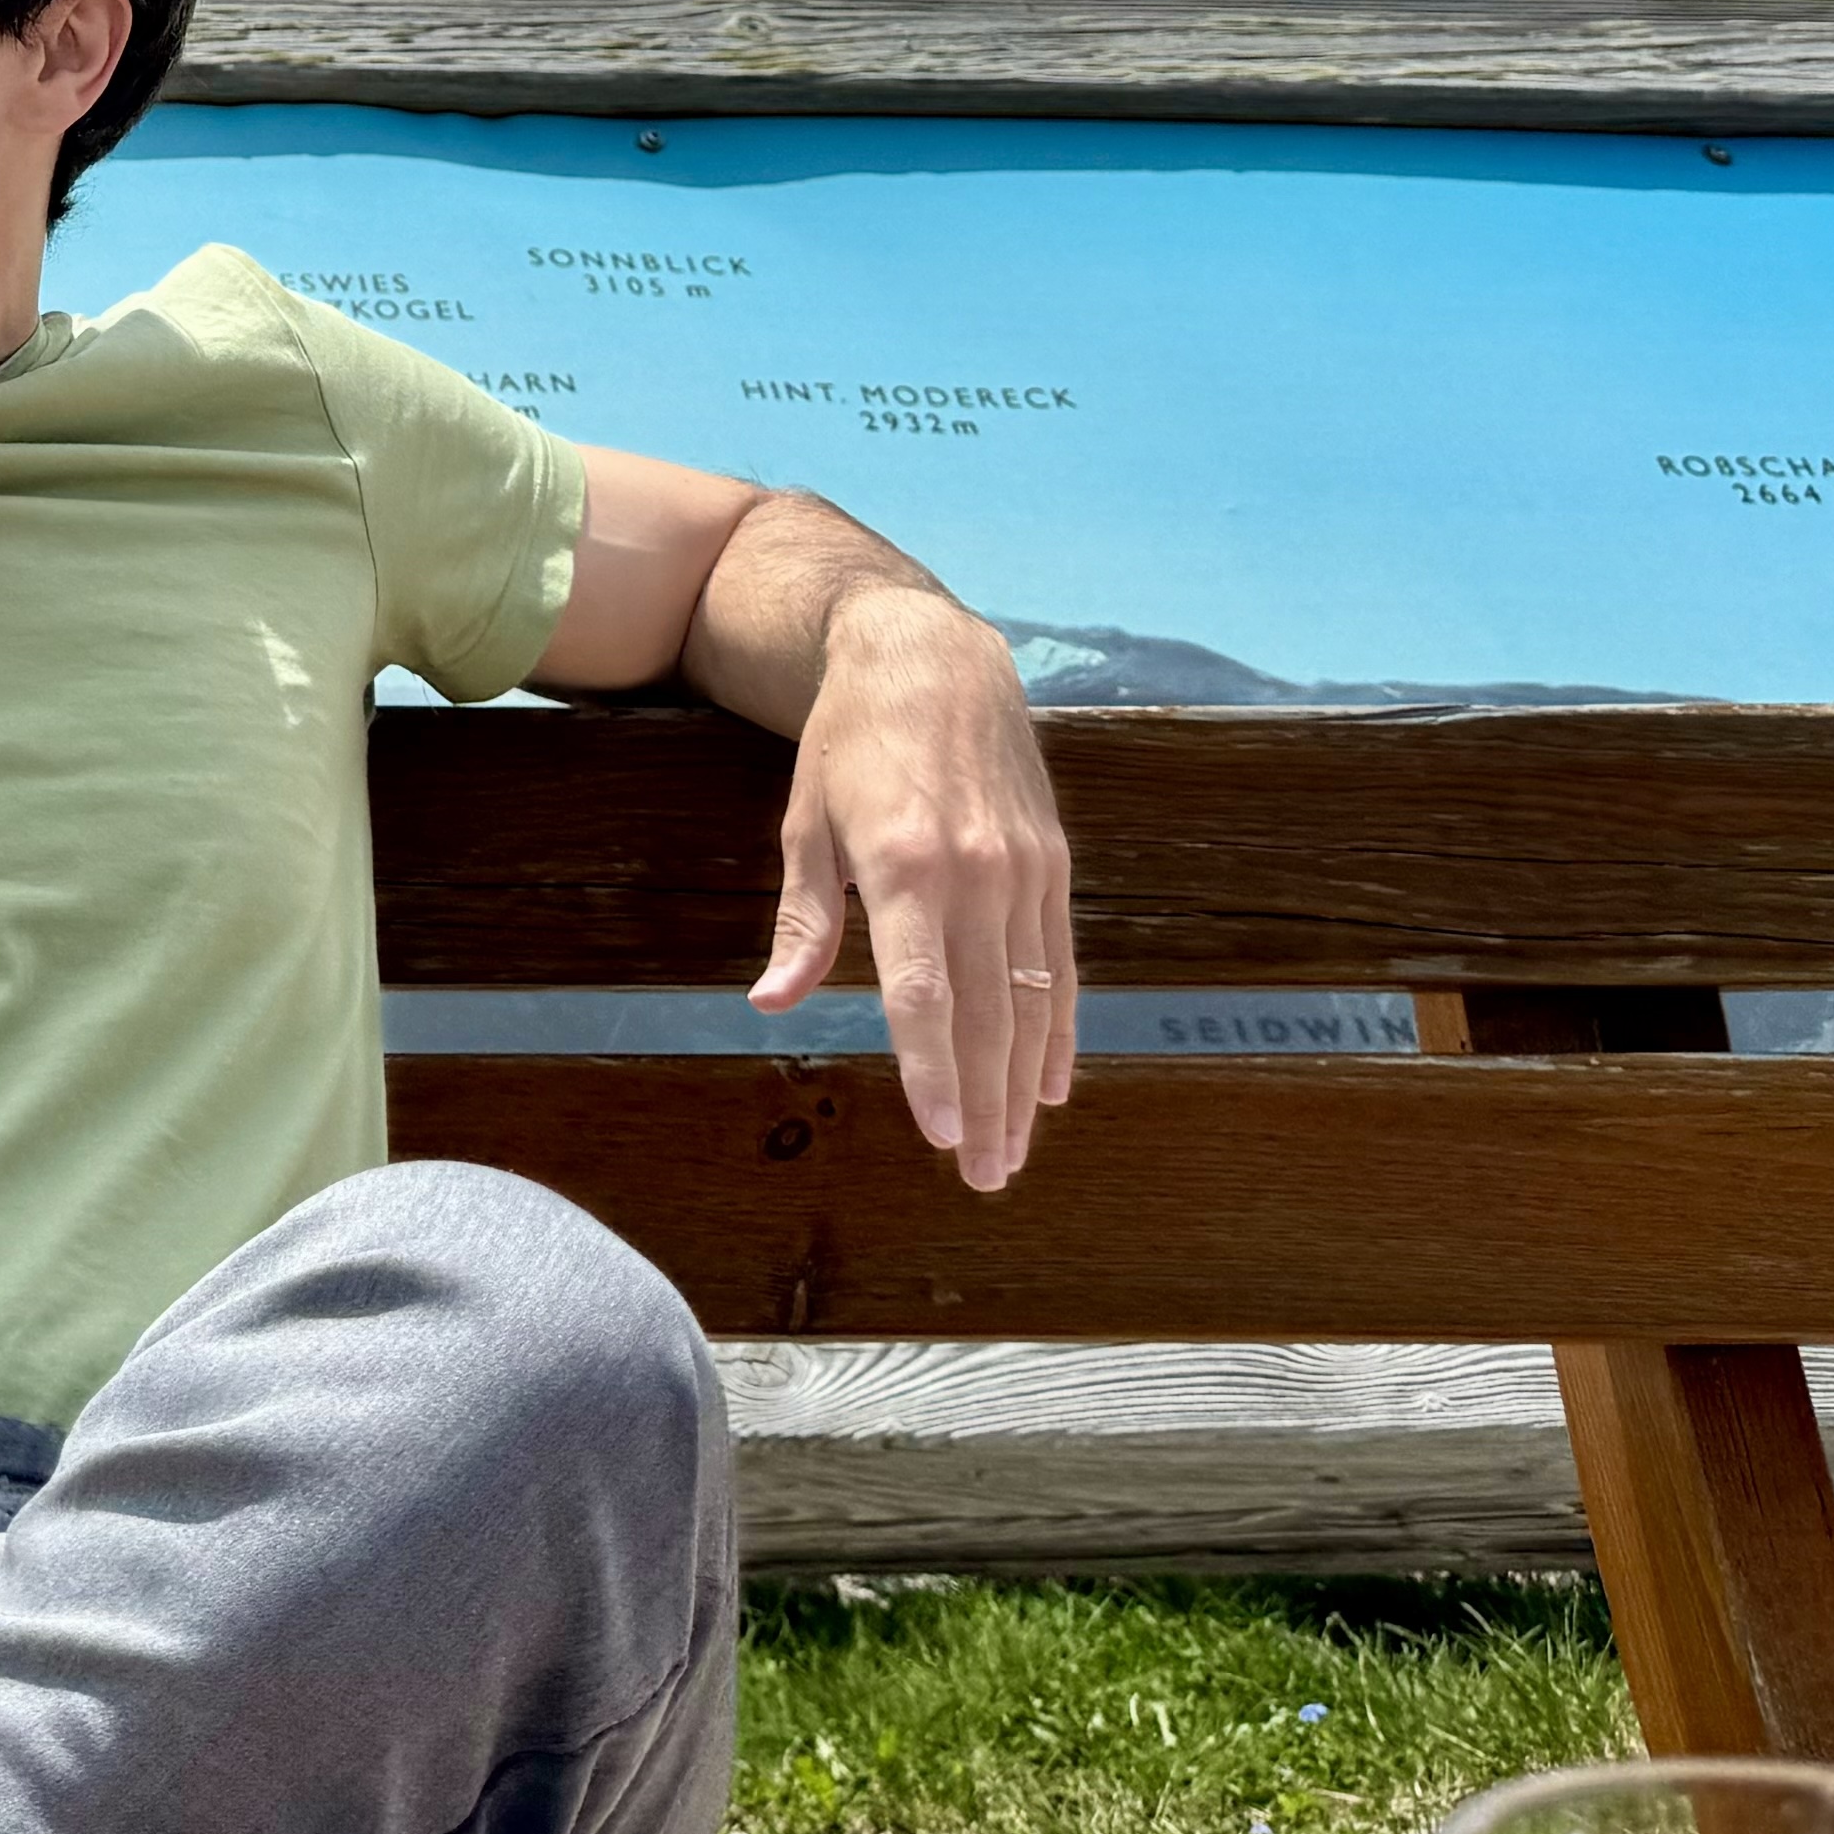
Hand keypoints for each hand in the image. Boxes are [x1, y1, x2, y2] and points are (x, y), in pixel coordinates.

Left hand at [749, 589, 1076, 1191]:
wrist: (932, 656)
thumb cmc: (850, 741)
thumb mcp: (805, 821)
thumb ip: (804, 920)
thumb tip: (772, 1002)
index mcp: (905, 865)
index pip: (923, 991)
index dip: (932, 1068)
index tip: (939, 1134)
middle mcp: (977, 873)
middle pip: (986, 1013)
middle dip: (984, 1103)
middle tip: (981, 1177)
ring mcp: (1025, 870)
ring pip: (1032, 1000)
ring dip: (1023, 1084)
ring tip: (1011, 1152)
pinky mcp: (1053, 863)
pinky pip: (1061, 964)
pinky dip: (1060, 1029)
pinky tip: (1051, 1084)